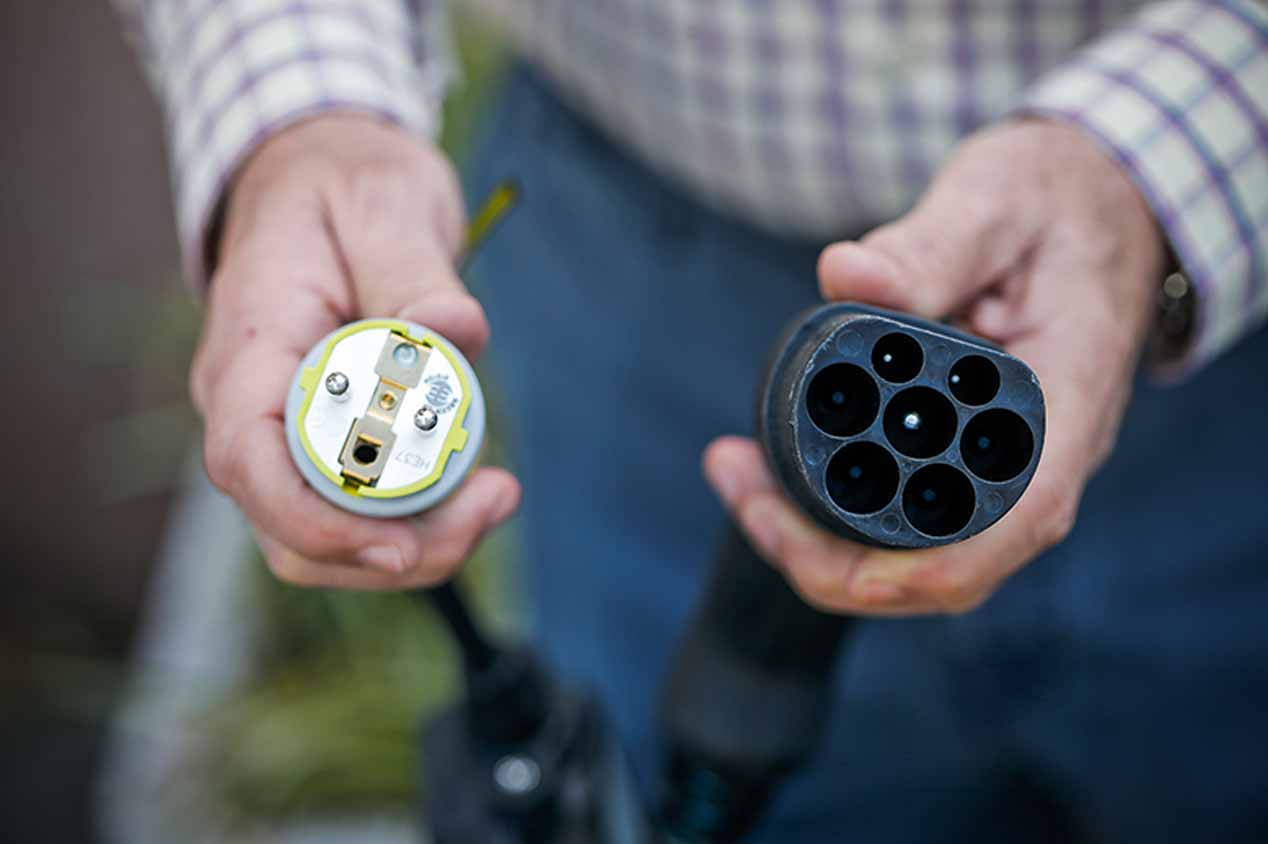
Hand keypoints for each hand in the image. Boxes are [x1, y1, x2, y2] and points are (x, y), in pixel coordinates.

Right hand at [193, 113, 519, 589]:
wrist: (321, 180)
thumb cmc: (343, 187)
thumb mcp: (384, 203)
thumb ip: (415, 270)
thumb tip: (455, 330)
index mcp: (249, 346)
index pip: (249, 461)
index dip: (316, 519)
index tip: (400, 544)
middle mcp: (249, 407)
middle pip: (293, 529)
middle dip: (394, 547)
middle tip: (497, 498)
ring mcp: (282, 435)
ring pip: (329, 539)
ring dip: (418, 542)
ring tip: (499, 494)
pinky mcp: (324, 446)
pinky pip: (359, 513)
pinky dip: (420, 519)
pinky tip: (480, 486)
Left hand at [705, 119, 1165, 614]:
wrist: (1095, 207)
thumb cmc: (1057, 203)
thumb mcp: (996, 202)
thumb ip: (928, 246)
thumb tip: (844, 276)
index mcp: (1065, 404)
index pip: (1016, 519)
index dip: (928, 566)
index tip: (835, 564)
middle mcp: (1040, 457)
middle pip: (943, 561)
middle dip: (830, 555)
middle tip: (740, 488)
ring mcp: (1003, 467)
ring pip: (913, 550)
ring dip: (817, 537)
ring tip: (737, 476)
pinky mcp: (967, 457)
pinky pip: (902, 512)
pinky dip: (832, 506)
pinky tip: (771, 470)